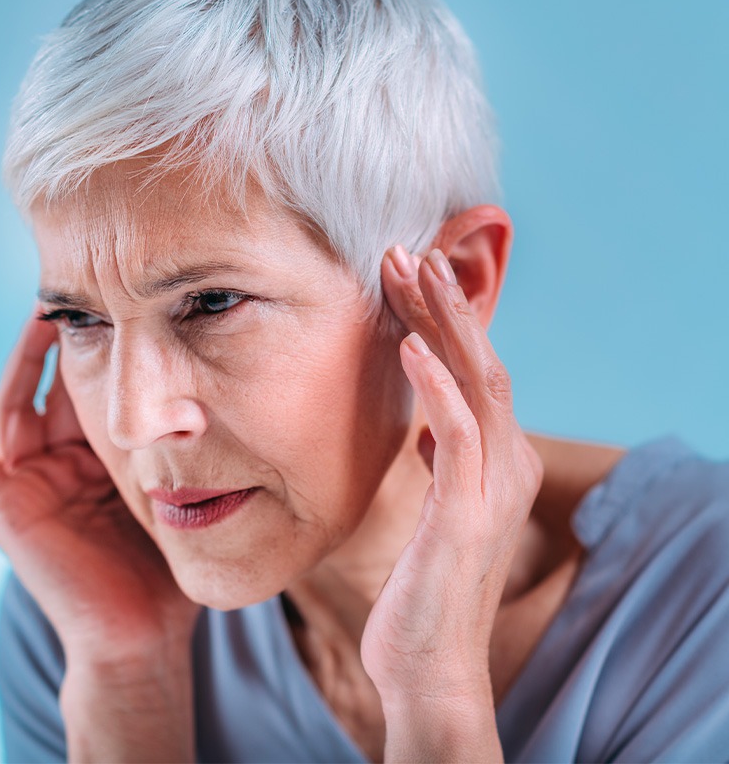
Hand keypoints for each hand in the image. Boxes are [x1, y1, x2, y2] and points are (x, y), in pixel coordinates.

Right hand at [0, 312, 198, 659]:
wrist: (141, 632)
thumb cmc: (164, 569)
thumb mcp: (171, 491)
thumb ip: (175, 451)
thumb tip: (209, 398)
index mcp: (100, 464)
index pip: (89, 395)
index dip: (96, 355)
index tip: (119, 312)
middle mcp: (61, 468)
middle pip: (49, 391)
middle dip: (58, 345)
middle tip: (78, 299)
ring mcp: (29, 485)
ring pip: (11, 406)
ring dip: (18, 359)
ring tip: (40, 314)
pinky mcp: (3, 505)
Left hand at [361, 247, 542, 756]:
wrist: (429, 663)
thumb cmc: (424, 585)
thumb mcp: (437, 508)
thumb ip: (441, 463)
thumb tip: (425, 429)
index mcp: (497, 458)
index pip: (475, 371)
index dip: (443, 320)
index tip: (407, 276)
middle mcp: (507, 462)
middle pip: (481, 361)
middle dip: (444, 303)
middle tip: (406, 250)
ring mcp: (492, 486)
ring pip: (477, 383)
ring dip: (443, 324)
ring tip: (411, 271)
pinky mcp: (466, 512)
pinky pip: (455, 434)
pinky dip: (435, 385)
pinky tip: (409, 346)